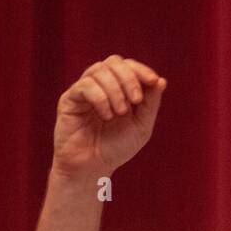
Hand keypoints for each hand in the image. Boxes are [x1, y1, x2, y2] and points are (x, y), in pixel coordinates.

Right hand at [51, 55, 165, 180]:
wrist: (92, 168)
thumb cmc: (115, 150)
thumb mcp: (141, 127)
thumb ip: (151, 104)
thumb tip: (161, 80)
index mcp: (118, 90)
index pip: (128, 66)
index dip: (141, 70)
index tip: (153, 81)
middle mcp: (100, 86)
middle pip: (114, 62)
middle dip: (129, 78)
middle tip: (136, 101)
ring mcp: (84, 91)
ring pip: (99, 70)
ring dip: (115, 90)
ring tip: (119, 113)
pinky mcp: (69, 99)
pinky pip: (85, 85)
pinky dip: (100, 98)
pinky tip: (106, 116)